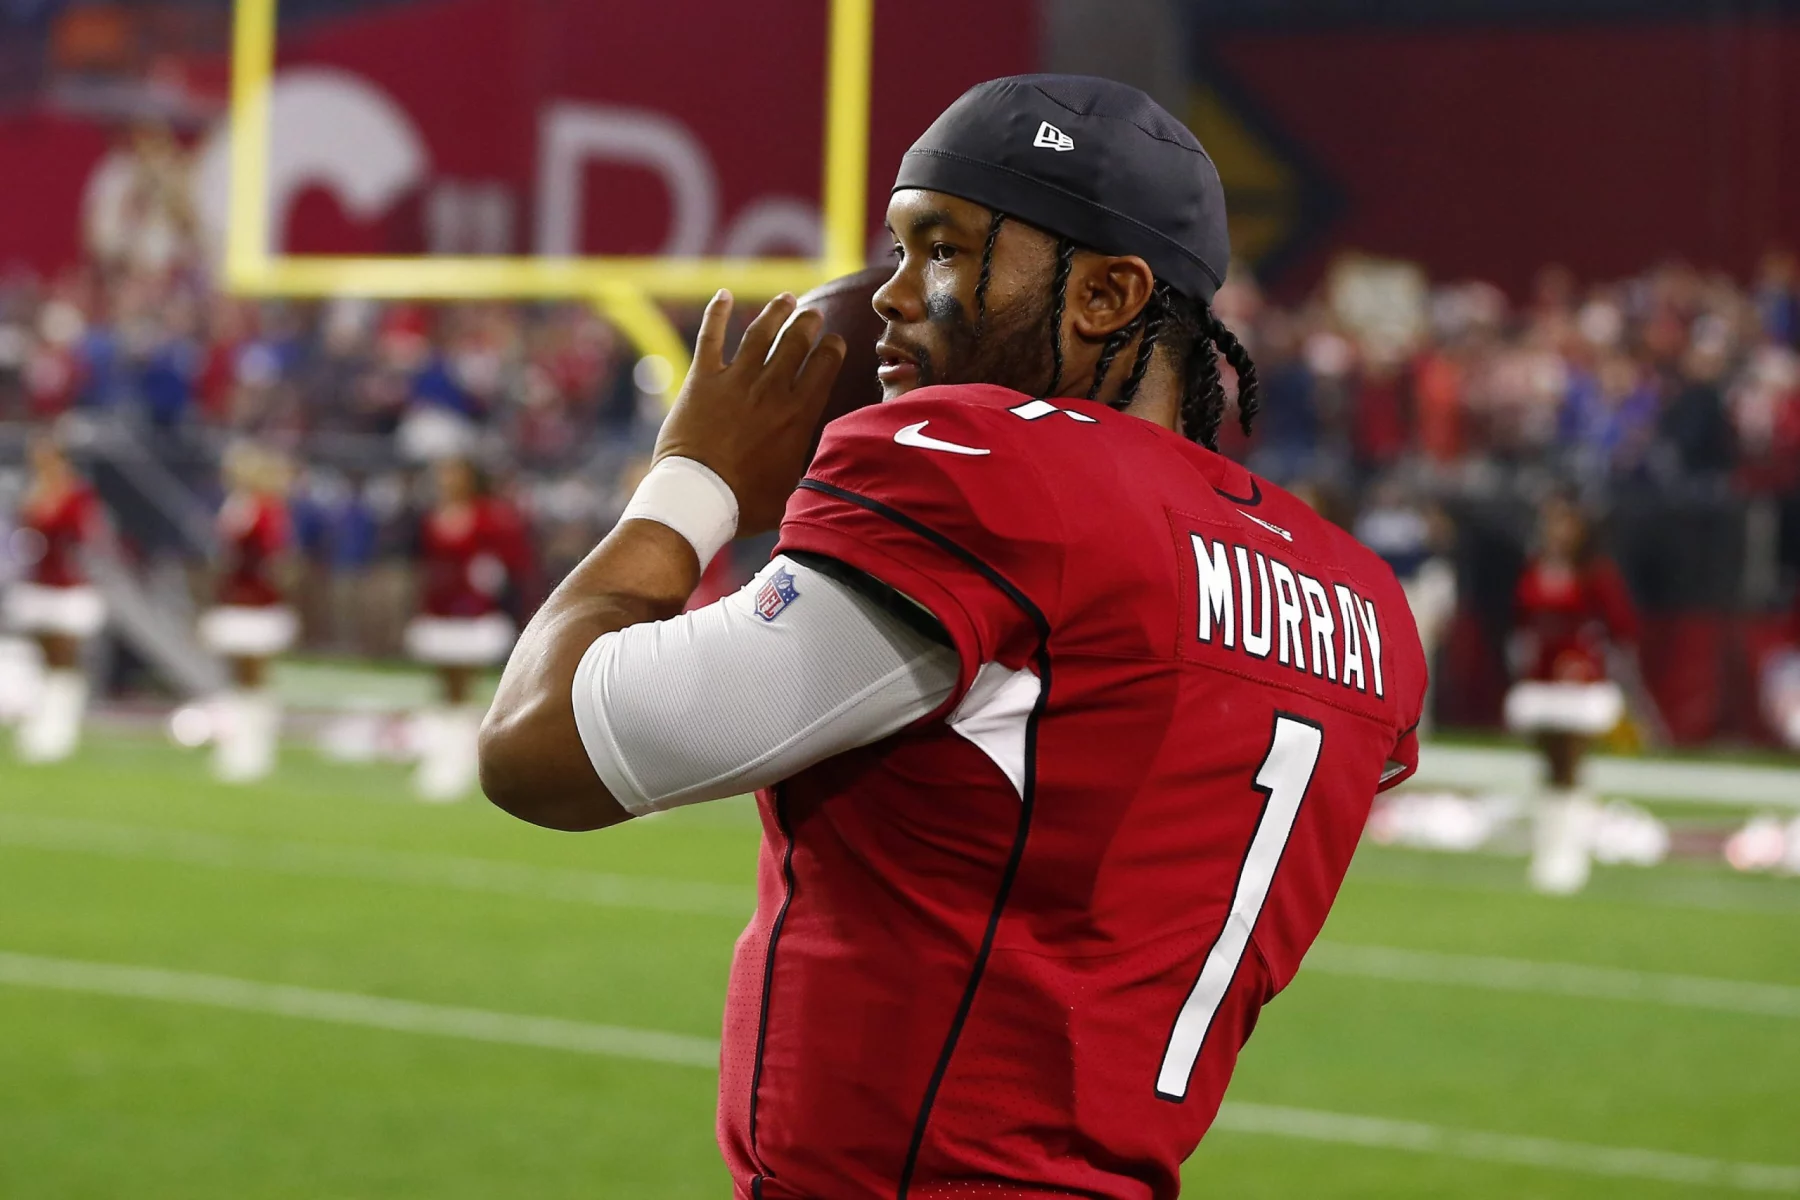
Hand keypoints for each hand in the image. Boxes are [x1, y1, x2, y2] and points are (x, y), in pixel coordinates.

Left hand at [652, 291, 846, 536]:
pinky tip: (723, 295)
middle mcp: (771, 390)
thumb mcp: (795, 490)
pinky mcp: (702, 380)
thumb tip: (833, 466)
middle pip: (796, 343)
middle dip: (808, 324)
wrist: (699, 497)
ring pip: (761, 333)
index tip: (835, 342)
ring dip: (776, 313)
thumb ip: (813, 468)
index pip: (824, 367)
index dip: (831, 349)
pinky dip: (717, 313)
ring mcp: (736, 381)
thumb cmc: (746, 504)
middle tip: (813, 316)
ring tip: (786, 299)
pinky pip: (711, 337)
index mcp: (798, 414)